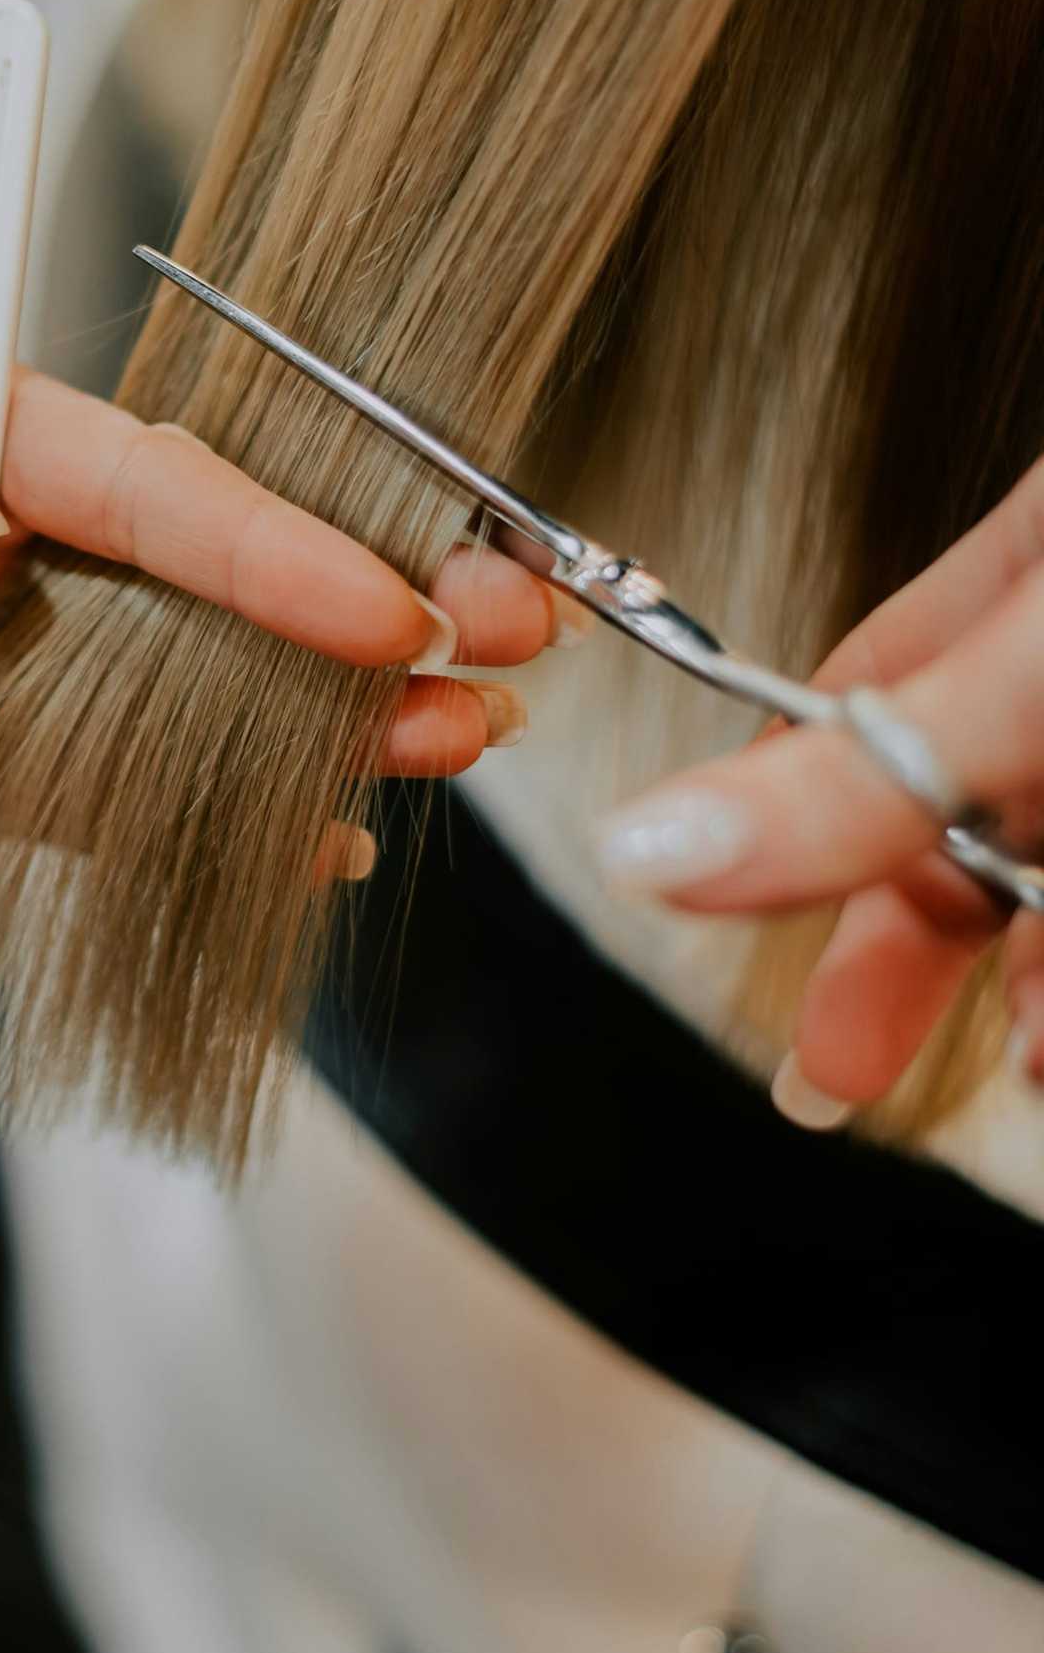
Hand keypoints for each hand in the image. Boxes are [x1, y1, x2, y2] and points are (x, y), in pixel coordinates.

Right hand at [592, 458, 1043, 1121]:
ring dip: (1027, 983)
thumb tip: (646, 844)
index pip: (855, 704)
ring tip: (1028, 1065)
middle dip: (902, 950)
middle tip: (833, 1074)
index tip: (721, 934)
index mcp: (1008, 578)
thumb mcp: (1023, 672)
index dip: (785, 831)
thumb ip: (859, 769)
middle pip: (955, 808)